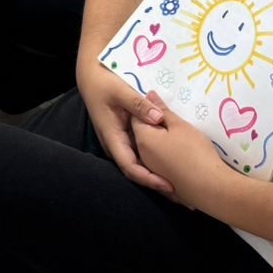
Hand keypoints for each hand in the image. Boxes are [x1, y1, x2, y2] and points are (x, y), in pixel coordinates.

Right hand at [77, 60, 175, 195]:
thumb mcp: (121, 90)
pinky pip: (141, 153)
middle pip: (137, 171)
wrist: (90, 78)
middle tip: (183, 194)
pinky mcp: (126, 137)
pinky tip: (171, 164)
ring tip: (181, 185)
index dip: (149, 179)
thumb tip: (159, 119)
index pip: (130, 166)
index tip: (168, 185)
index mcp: (113, 137)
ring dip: (157, 174)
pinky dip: (155, 161)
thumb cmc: (103, 83)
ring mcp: (121, 142)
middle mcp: (116, 145)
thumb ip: (139, 104)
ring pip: (139, 164)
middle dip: (157, 183)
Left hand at [129, 92, 232, 209]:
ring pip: (151, 148)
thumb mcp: (180, 126)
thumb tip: (149, 94)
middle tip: (174, 121)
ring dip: (161, 140)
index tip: (164, 108)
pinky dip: (167, 155)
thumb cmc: (195, 152)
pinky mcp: (164, 181)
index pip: (136, 117)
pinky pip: (160, 162)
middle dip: (154, 125)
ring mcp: (153, 170)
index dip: (148, 109)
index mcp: (143, 140)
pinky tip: (182, 153)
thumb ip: (163, 110)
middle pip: (143, 134)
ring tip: (180, 136)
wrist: (212, 189)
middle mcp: (142, 156)